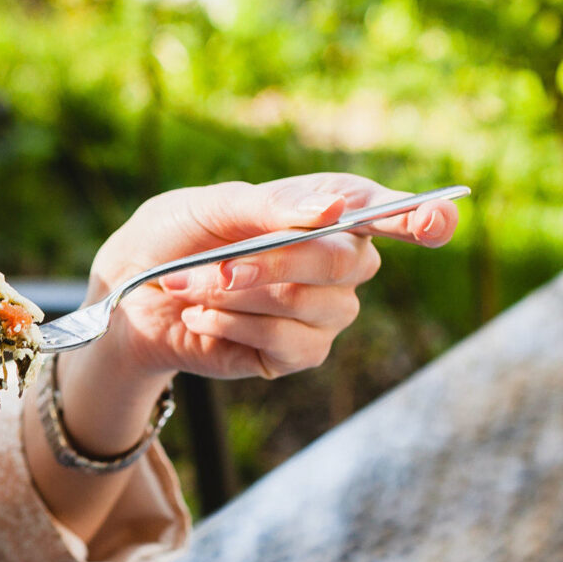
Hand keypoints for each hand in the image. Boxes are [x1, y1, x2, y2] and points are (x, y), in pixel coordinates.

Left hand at [79, 174, 459, 383]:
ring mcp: (323, 310)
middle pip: (347, 260)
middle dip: (277, 261)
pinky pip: (289, 345)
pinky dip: (236, 328)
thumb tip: (330, 210)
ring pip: (314, 305)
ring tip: (195, 288)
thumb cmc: (171, 238)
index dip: (422, 216)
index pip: (389, 211)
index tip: (433, 222)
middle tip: (219, 265)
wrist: (128, 295)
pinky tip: (204, 319)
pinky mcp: (297, 354)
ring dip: (244, 296)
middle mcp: (337, 259)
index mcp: (325, 210)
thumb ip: (265, 208)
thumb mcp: (206, 207)